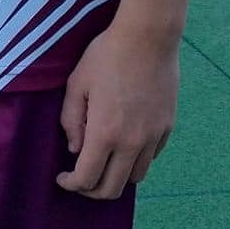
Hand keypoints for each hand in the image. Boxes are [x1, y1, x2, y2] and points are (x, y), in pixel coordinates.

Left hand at [56, 21, 177, 201]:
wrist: (148, 38)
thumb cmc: (106, 56)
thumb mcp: (77, 85)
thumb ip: (71, 121)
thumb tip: (75, 149)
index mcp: (104, 134)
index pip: (87, 179)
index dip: (71, 185)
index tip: (63, 178)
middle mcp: (131, 142)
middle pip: (113, 189)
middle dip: (92, 191)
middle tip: (81, 179)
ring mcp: (153, 136)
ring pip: (135, 177)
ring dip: (116, 176)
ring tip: (104, 162)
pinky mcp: (167, 127)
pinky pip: (151, 156)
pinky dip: (135, 159)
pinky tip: (124, 144)